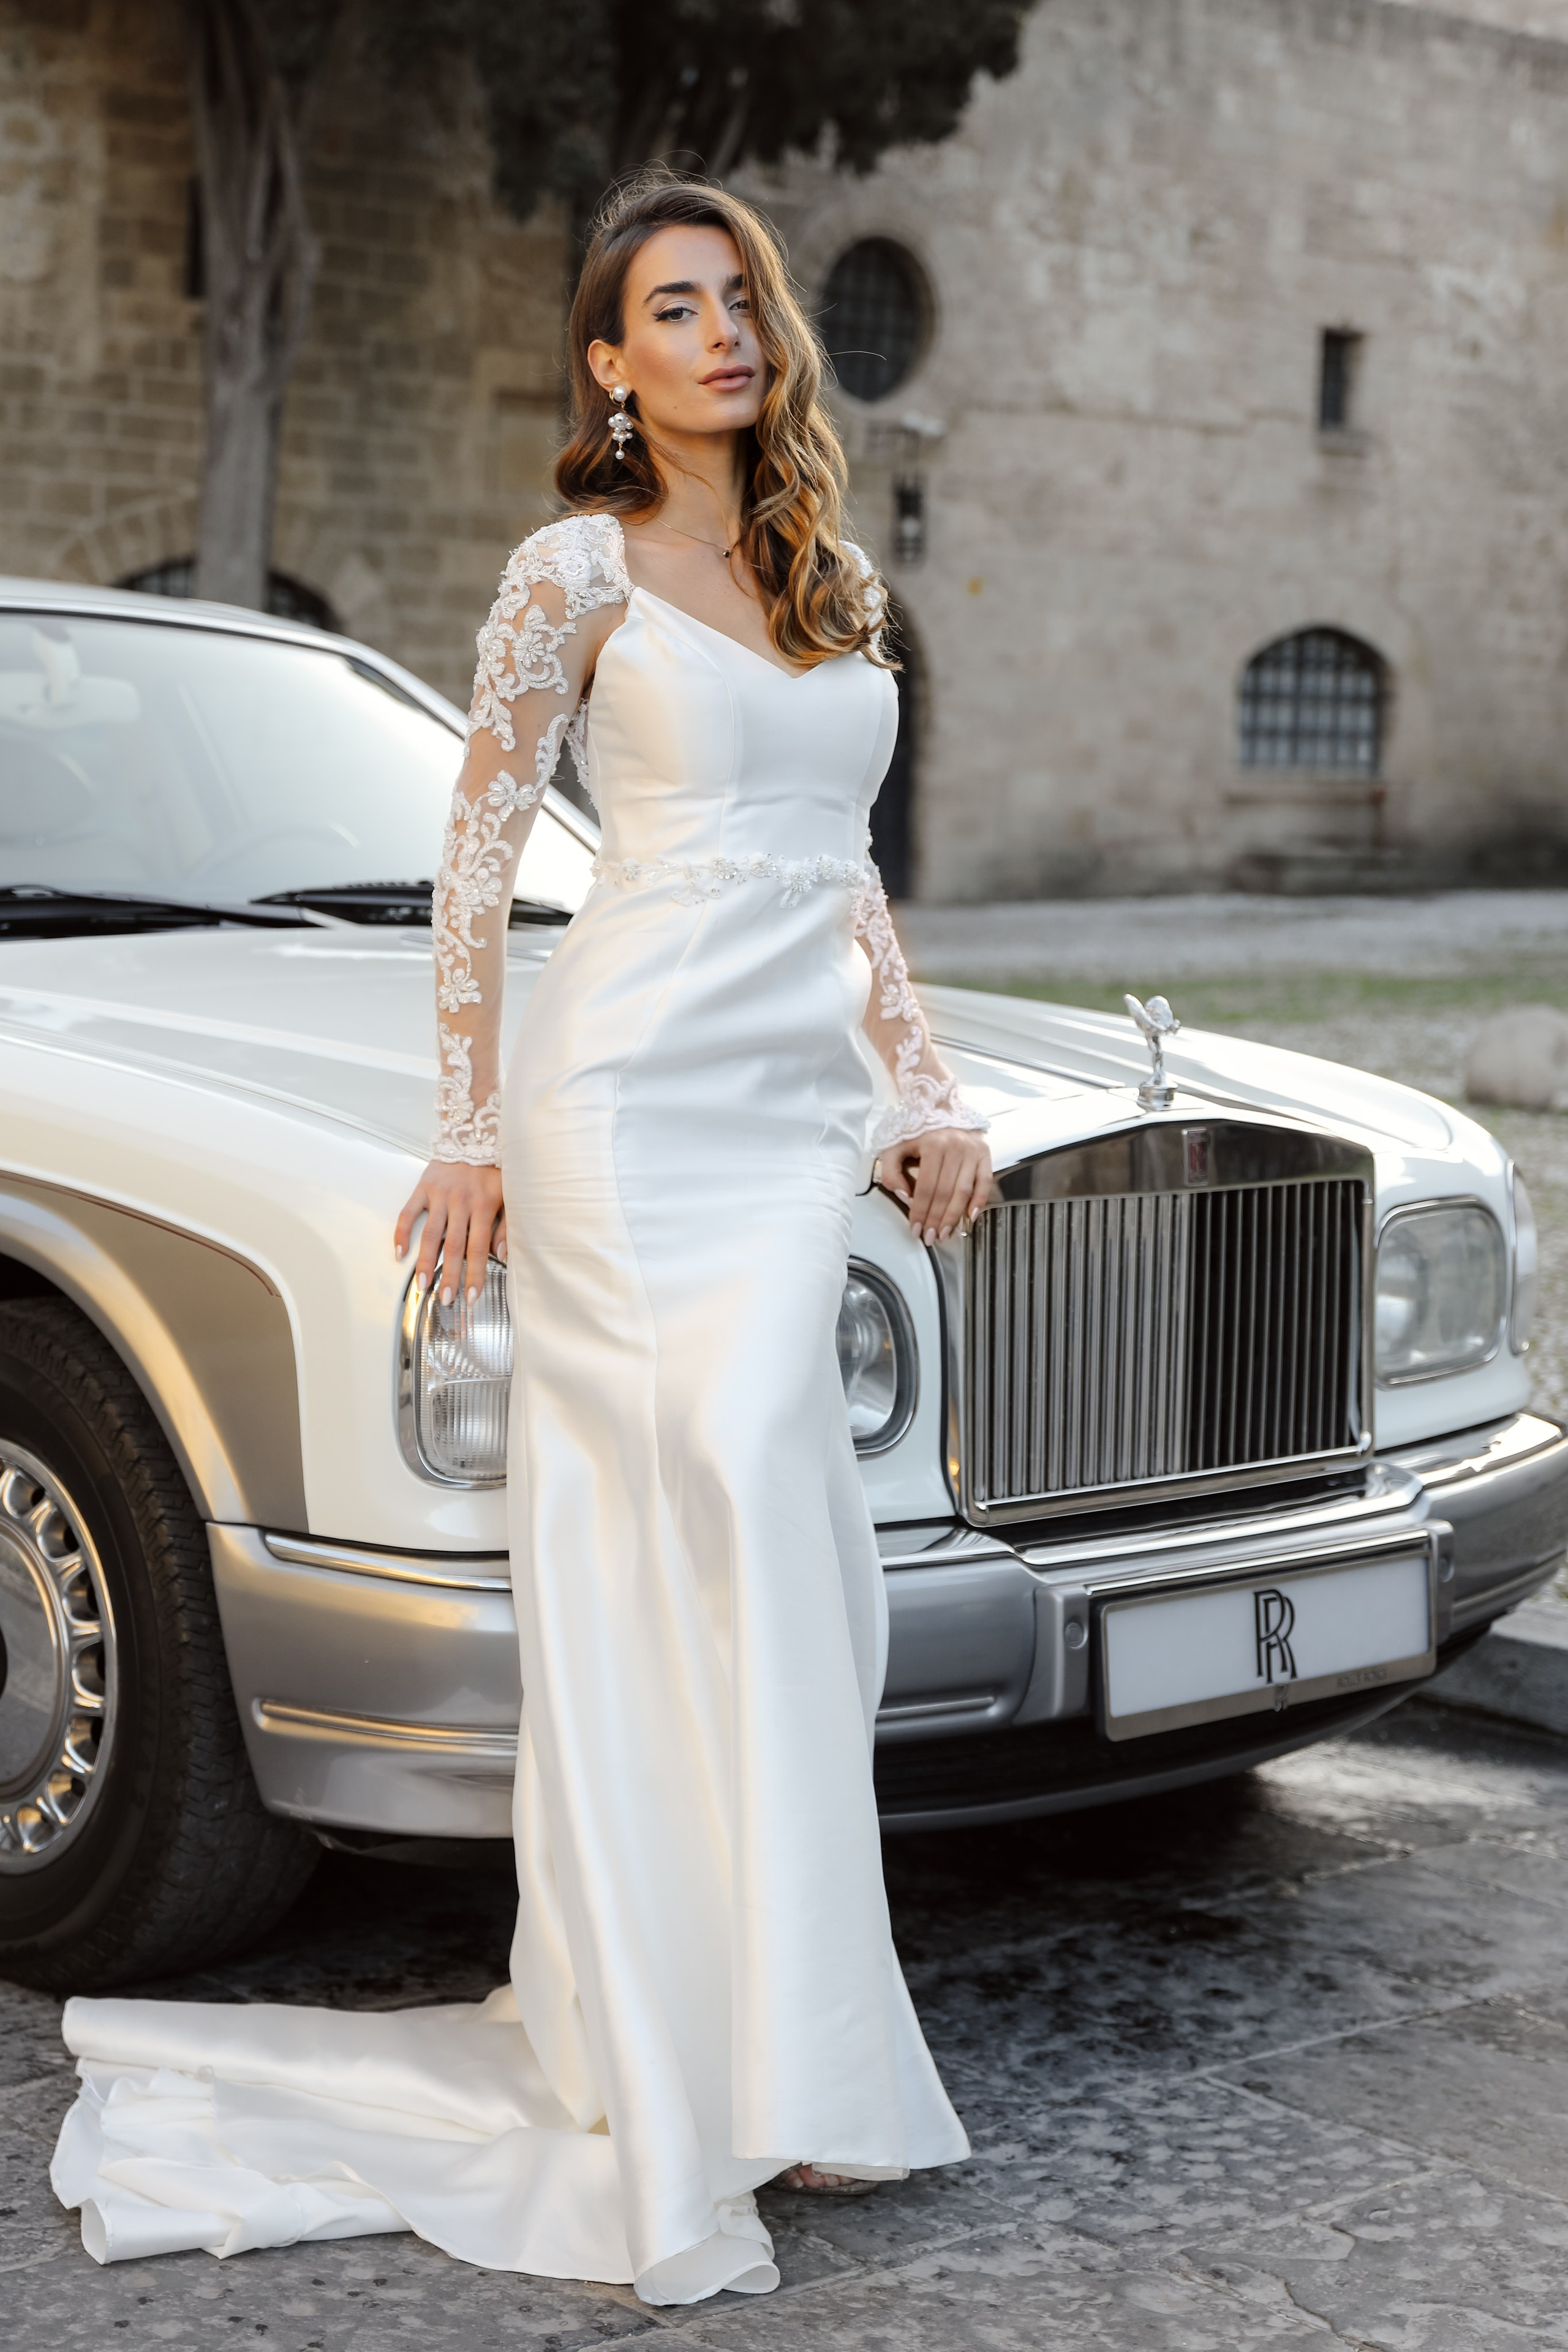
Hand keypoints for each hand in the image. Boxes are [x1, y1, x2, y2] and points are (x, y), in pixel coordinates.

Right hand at [395, 1160, 506, 1303]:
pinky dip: (402, 1233)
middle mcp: (460, 1202)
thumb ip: (505, 1227)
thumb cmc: (492, 1171)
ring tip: (422, 1286)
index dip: (474, 1274)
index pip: (478, 1248)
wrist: (473, 1136)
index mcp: (483, 1205)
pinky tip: (400, 1253)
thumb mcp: (508, 1196)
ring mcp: (439, 1195)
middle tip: (445, 1299)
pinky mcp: (423, 1187)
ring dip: (425, 1262)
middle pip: (453, 1246)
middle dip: (449, 1275)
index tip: (471, 1296)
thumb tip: (502, 1256)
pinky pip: (408, 1212)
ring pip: (430, 1234)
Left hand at [883, 1127, 992, 1244]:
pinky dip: (979, 1201)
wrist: (940, 1110)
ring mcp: (972, 1150)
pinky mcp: (984, 1153)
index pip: (926, 1187)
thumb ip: (891, 1172)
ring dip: (954, 1216)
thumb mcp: (895, 1147)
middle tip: (930, 1237)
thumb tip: (904, 1196)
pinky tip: (970, 1217)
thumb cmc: (917, 1133)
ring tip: (945, 1233)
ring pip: (964, 1191)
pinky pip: (985, 1181)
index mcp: (932, 1144)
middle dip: (936, 1219)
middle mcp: (955, 1146)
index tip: (916, 1229)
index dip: (920, 1211)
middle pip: (945, 1192)